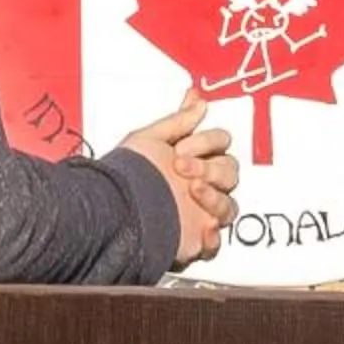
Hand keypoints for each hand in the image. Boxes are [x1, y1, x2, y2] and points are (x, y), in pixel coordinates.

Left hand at [117, 97, 239, 268]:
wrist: (113, 209)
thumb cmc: (125, 174)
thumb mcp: (149, 138)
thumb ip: (179, 120)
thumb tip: (198, 100)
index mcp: (191, 159)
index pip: (221, 144)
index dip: (208, 142)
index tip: (182, 147)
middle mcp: (198, 185)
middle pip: (230, 172)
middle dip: (210, 166)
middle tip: (181, 166)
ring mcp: (198, 213)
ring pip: (229, 206)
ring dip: (215, 196)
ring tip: (192, 190)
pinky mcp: (194, 241)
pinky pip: (217, 243)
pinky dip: (214, 237)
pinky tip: (204, 226)